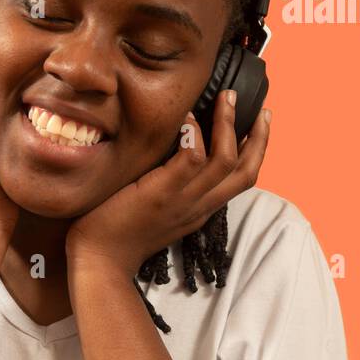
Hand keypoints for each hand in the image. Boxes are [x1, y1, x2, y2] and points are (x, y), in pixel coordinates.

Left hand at [66, 89, 270, 275]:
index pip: (241, 180)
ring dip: (229, 124)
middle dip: (259, 137)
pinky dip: (194, 135)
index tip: (259, 124)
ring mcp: (181, 200)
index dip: (256, 151)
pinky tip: (187, 116)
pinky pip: (190, 159)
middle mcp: (198, 207)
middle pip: (246, 172)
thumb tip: (173, 150)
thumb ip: (170, 186)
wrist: (99, 260)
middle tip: (260, 108)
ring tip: (227, 98)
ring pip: (224, 160)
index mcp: (199, 210)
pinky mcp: (160, 193)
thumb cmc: (116, 231)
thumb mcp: (156, 209)